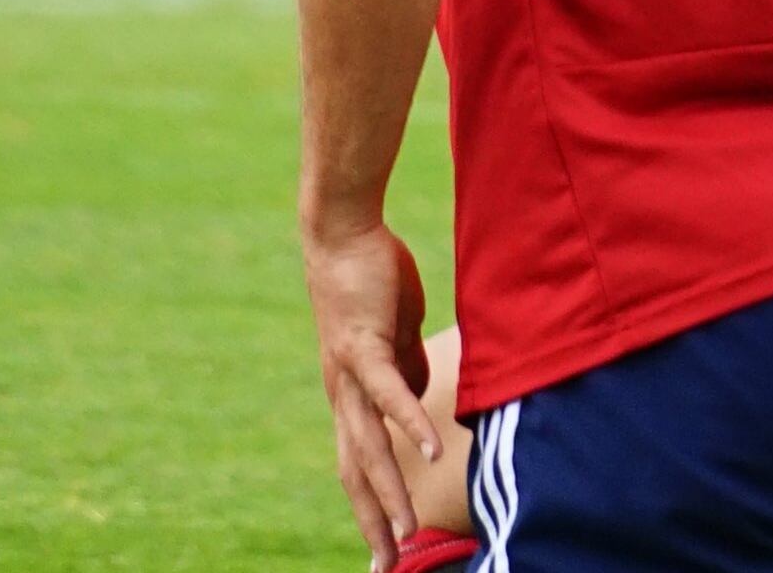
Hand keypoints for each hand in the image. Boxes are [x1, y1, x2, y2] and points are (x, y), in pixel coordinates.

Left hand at [302, 219, 441, 569]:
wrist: (342, 232)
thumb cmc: (371, 276)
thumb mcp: (393, 333)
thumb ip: (403, 367)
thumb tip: (417, 399)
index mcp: (349, 393)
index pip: (357, 463)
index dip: (369, 506)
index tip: (384, 548)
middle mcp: (342, 394)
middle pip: (356, 472)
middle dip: (373, 521)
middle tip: (388, 566)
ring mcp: (349, 374)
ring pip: (368, 446)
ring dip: (389, 491)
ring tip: (406, 532)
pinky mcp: (365, 346)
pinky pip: (390, 393)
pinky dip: (410, 423)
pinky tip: (431, 449)